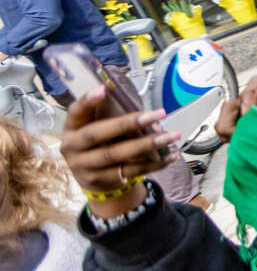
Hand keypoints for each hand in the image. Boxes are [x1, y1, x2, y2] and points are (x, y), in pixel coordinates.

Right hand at [60, 89, 179, 218]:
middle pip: (96, 134)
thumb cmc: (100, 143)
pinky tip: (170, 155)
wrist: (94, 179)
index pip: (75, 112)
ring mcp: (85, 167)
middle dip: (128, 123)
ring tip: (171, 136)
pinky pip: (131, 170)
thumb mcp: (97, 126)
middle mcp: (73, 148)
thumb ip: (108, 113)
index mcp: (71, 129)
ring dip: (147, 144)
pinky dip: (154, 163)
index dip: (87, 101)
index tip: (103, 89)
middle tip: (157, 114)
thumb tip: (125, 94)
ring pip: (116, 154)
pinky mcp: (102, 180)